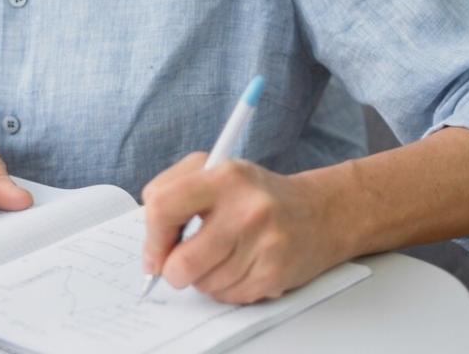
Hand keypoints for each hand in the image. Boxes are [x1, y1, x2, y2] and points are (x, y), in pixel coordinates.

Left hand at [141, 154, 344, 304]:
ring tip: (222, 256)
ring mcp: (264, 243)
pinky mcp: (275, 273)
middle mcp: (247, 208)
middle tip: (180, 266)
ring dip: (203, 279)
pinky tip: (240, 267)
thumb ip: (173, 193)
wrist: (318, 213)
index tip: (154, 251)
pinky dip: (225, 288)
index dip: (152, 237)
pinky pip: (228, 296)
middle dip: (173, 271)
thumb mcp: (216, 172)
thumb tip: (150, 245)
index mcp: (225, 176)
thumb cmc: (256, 195)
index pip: (163, 207)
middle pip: (182, 262)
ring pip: (204, 284)